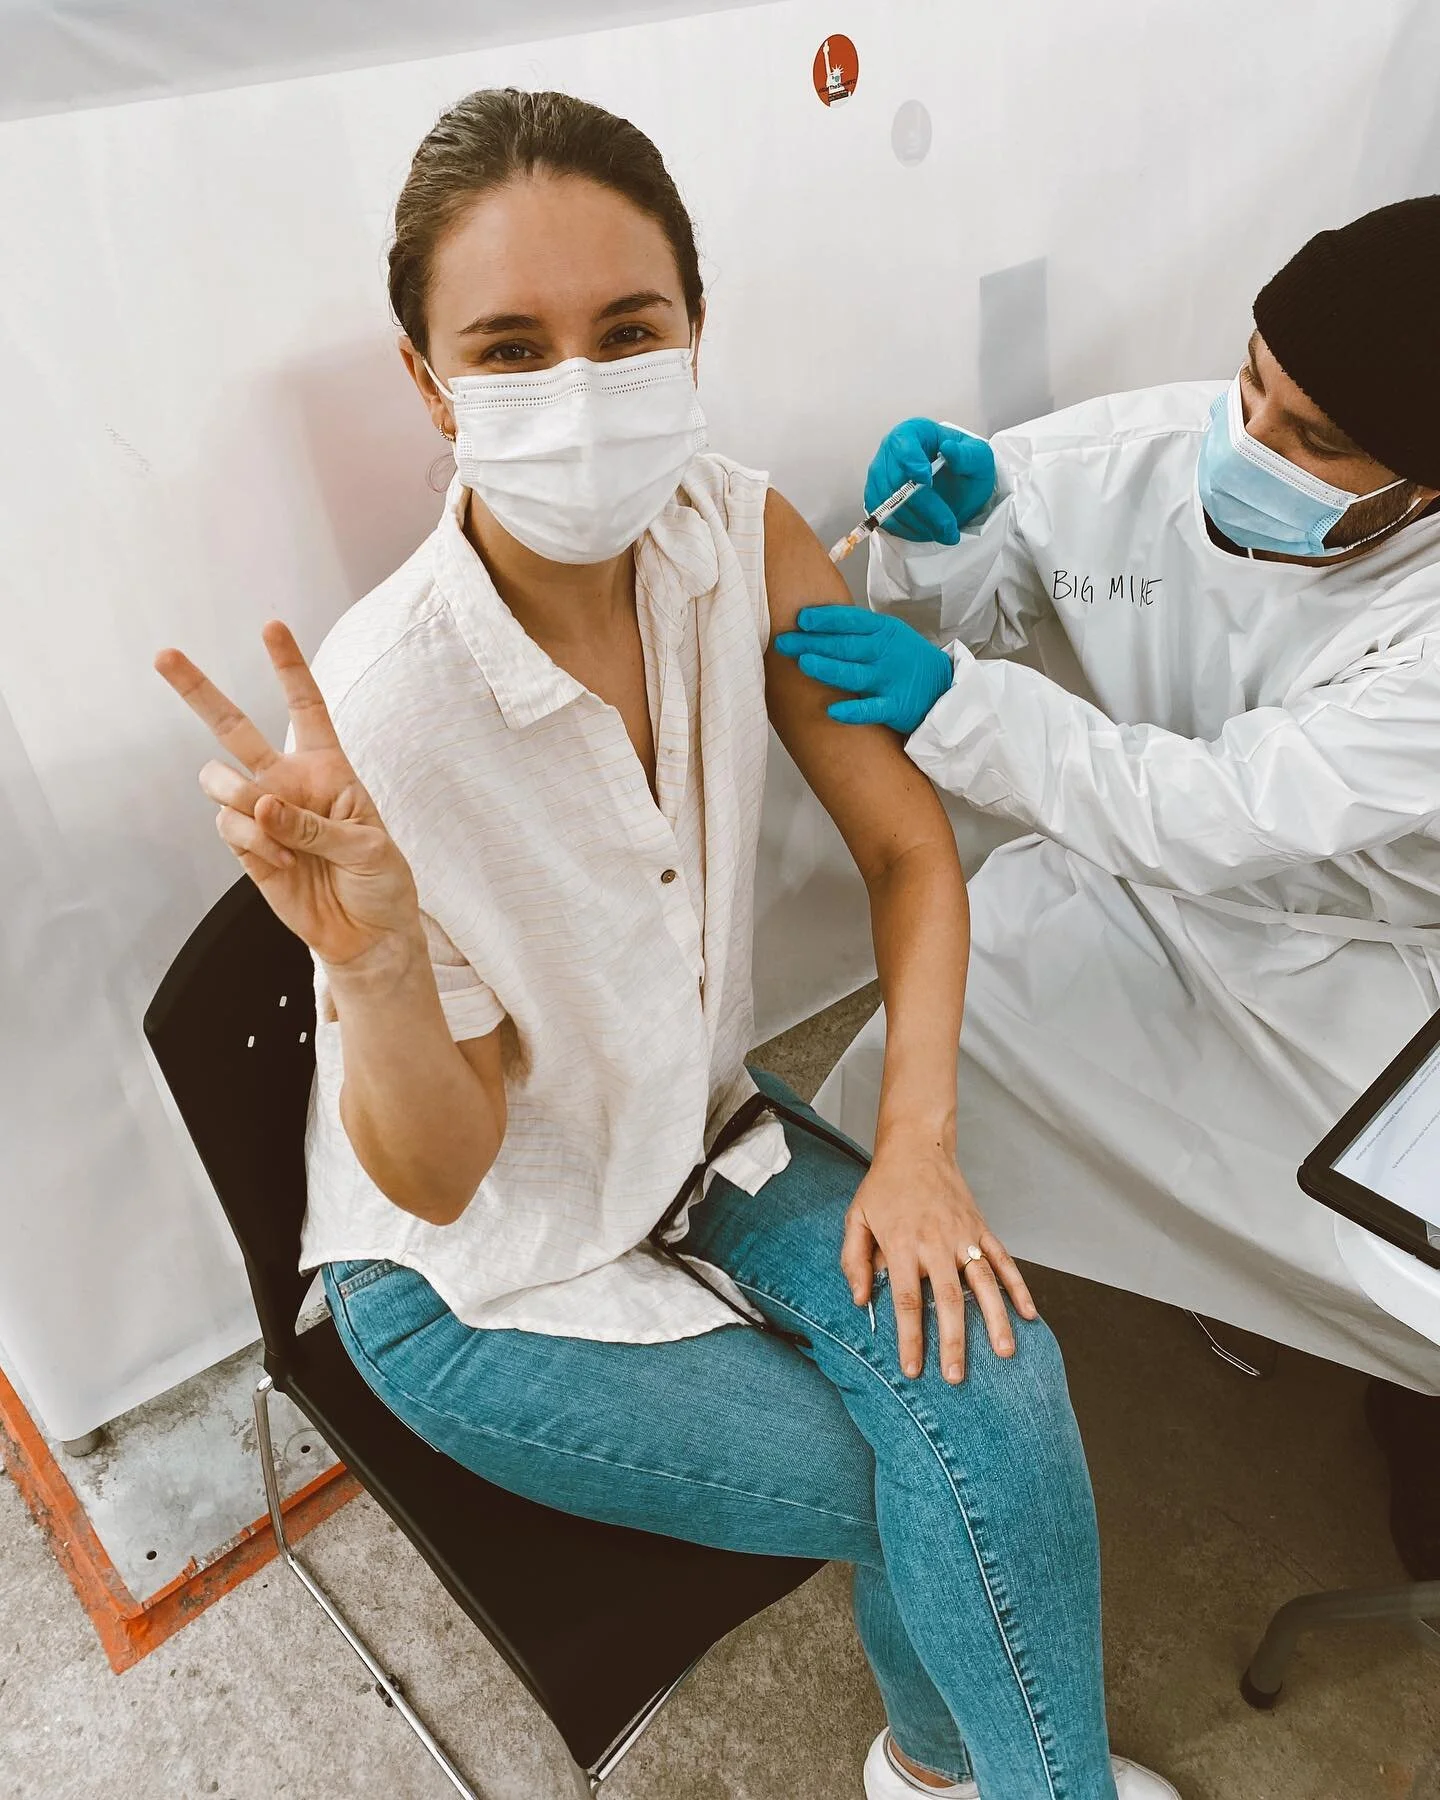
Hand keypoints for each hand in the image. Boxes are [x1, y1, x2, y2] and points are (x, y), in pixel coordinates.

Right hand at [155, 620, 420, 969]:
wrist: (368, 935)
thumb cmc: (380, 881)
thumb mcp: (368, 847)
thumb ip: (315, 823)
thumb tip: (260, 806)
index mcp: (327, 768)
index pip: (304, 707)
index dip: (288, 668)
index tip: (270, 625)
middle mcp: (288, 783)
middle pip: (234, 728)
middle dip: (198, 691)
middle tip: (163, 656)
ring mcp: (262, 815)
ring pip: (220, 781)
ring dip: (236, 794)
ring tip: (267, 822)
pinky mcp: (246, 850)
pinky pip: (228, 827)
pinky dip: (251, 841)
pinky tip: (279, 858)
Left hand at [773, 605, 952, 732]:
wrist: (944, 689)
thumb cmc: (906, 661)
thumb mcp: (889, 636)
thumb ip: (858, 630)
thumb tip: (815, 621)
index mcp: (884, 631)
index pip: (851, 621)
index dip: (825, 619)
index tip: (801, 620)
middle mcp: (886, 653)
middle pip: (845, 646)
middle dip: (813, 643)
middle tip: (784, 642)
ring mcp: (890, 680)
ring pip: (854, 674)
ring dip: (828, 668)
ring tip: (803, 663)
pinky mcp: (895, 707)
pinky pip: (871, 709)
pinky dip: (852, 711)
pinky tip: (832, 711)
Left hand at [841, 1138, 1036, 1383]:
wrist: (917, 1147)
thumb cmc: (883, 1187)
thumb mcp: (856, 1219)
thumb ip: (855, 1260)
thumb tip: (861, 1300)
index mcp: (903, 1244)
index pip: (908, 1300)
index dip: (911, 1338)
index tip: (913, 1369)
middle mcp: (936, 1242)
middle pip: (949, 1299)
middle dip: (954, 1340)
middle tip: (956, 1376)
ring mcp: (963, 1236)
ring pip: (984, 1283)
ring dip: (996, 1319)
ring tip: (1004, 1353)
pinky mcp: (981, 1228)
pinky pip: (1003, 1260)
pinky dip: (1018, 1287)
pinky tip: (1029, 1313)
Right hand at [866, 418, 995, 544]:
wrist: (958, 487)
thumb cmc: (965, 467)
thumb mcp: (978, 458)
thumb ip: (967, 455)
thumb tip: (949, 449)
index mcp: (913, 432)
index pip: (902, 444)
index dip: (911, 462)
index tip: (926, 480)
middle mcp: (890, 453)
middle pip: (897, 481)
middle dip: (925, 508)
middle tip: (948, 526)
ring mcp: (880, 478)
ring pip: (890, 505)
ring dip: (918, 524)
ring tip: (944, 532)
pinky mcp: (877, 501)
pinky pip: (885, 520)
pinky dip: (907, 531)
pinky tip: (928, 531)